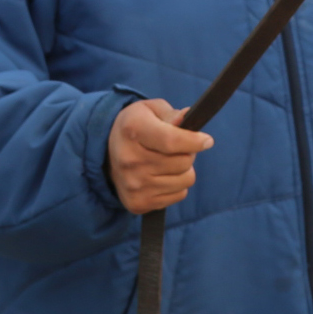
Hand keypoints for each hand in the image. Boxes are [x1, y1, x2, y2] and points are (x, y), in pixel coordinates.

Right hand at [107, 98, 213, 213]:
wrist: (105, 154)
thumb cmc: (136, 127)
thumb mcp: (151, 110)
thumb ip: (171, 114)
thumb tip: (187, 117)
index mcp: (133, 130)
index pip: (171, 141)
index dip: (194, 141)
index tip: (207, 141)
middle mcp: (130, 160)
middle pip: (183, 162)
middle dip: (188, 152)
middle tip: (178, 148)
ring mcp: (133, 184)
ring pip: (185, 181)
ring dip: (183, 170)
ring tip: (168, 162)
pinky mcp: (137, 203)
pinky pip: (178, 195)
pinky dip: (176, 186)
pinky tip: (161, 176)